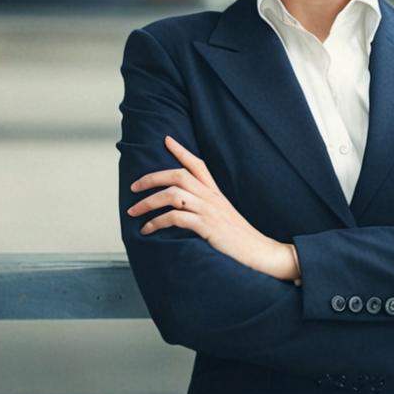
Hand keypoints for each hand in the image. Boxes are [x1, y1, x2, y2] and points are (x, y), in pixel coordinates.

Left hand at [126, 135, 296, 281]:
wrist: (260, 253)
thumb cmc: (240, 239)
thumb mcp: (225, 216)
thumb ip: (209, 207)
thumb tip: (186, 208)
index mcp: (216, 193)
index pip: (198, 164)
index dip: (181, 150)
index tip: (167, 140)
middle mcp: (212, 197)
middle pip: (178, 175)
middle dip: (152, 178)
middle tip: (134, 187)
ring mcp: (209, 210)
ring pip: (172, 195)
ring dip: (148, 202)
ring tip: (133, 212)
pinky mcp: (206, 226)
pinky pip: (174, 217)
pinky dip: (156, 222)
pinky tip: (147, 230)